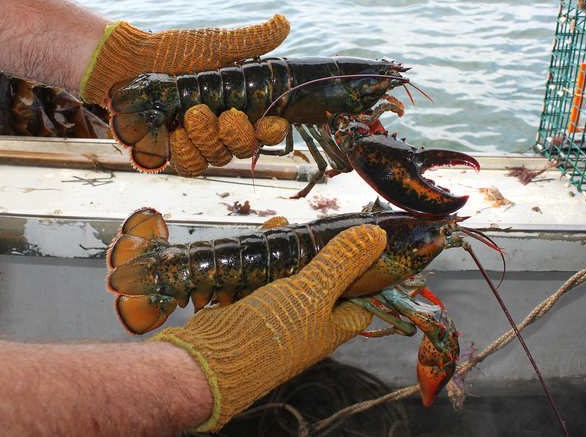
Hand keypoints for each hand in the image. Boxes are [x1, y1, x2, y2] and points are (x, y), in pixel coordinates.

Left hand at [79, 14, 290, 172]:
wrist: (126, 64)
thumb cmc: (172, 51)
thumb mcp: (216, 43)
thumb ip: (252, 39)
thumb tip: (284, 22)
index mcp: (239, 106)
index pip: (267, 129)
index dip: (272, 131)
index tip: (270, 122)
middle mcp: (223, 128)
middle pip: (244, 148)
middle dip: (236, 135)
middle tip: (222, 116)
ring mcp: (199, 143)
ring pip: (219, 158)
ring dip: (208, 140)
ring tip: (191, 116)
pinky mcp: (175, 153)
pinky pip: (191, 166)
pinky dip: (187, 152)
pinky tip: (175, 133)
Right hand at [151, 224, 386, 431]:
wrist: (210, 361)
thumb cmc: (269, 334)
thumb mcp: (312, 292)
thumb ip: (342, 263)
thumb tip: (375, 237)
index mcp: (332, 326)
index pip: (361, 301)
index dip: (366, 275)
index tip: (364, 246)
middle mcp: (308, 324)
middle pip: (324, 283)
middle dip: (321, 253)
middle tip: (320, 227)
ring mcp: (278, 317)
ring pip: (291, 276)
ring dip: (290, 250)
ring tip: (288, 225)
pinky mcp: (250, 308)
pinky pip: (263, 276)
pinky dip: (264, 255)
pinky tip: (264, 234)